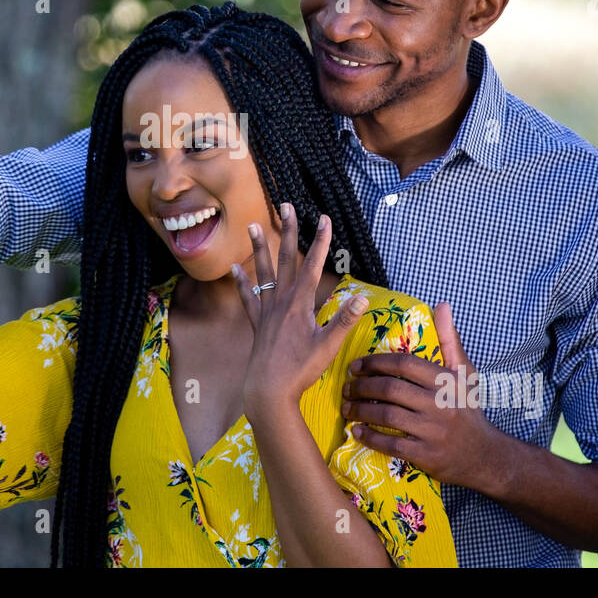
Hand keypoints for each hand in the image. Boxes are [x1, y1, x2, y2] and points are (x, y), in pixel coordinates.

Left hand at [232, 202, 369, 415]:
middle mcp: (281, 302)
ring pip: (263, 273)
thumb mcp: (327, 347)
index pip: (312, 266)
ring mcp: (267, 311)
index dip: (320, 242)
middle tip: (286, 207)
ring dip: (259, 249)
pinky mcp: (257, 324)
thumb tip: (363, 298)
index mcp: (299, 304)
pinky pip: (248, 297)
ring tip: (252, 226)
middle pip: (286, 260)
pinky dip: (241, 282)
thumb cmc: (300, 370)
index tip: (324, 218)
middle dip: (289, 232)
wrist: (268, 391)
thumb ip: (344, 321)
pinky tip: (234, 268)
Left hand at [341, 302, 507, 491]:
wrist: (485, 455)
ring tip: (347, 408)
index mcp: (446, 380)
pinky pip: (392, 444)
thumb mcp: (464, 374)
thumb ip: (449, 340)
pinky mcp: (427, 455)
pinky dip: (371, 437)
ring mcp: (433, 431)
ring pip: (388, 416)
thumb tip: (442, 305)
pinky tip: (358, 432)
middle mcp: (440, 404)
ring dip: (361, 411)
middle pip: (391, 389)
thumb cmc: (468, 409)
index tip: (356, 365)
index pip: (404, 364)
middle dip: (362, 387)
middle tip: (347, 388)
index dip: (375, 362)